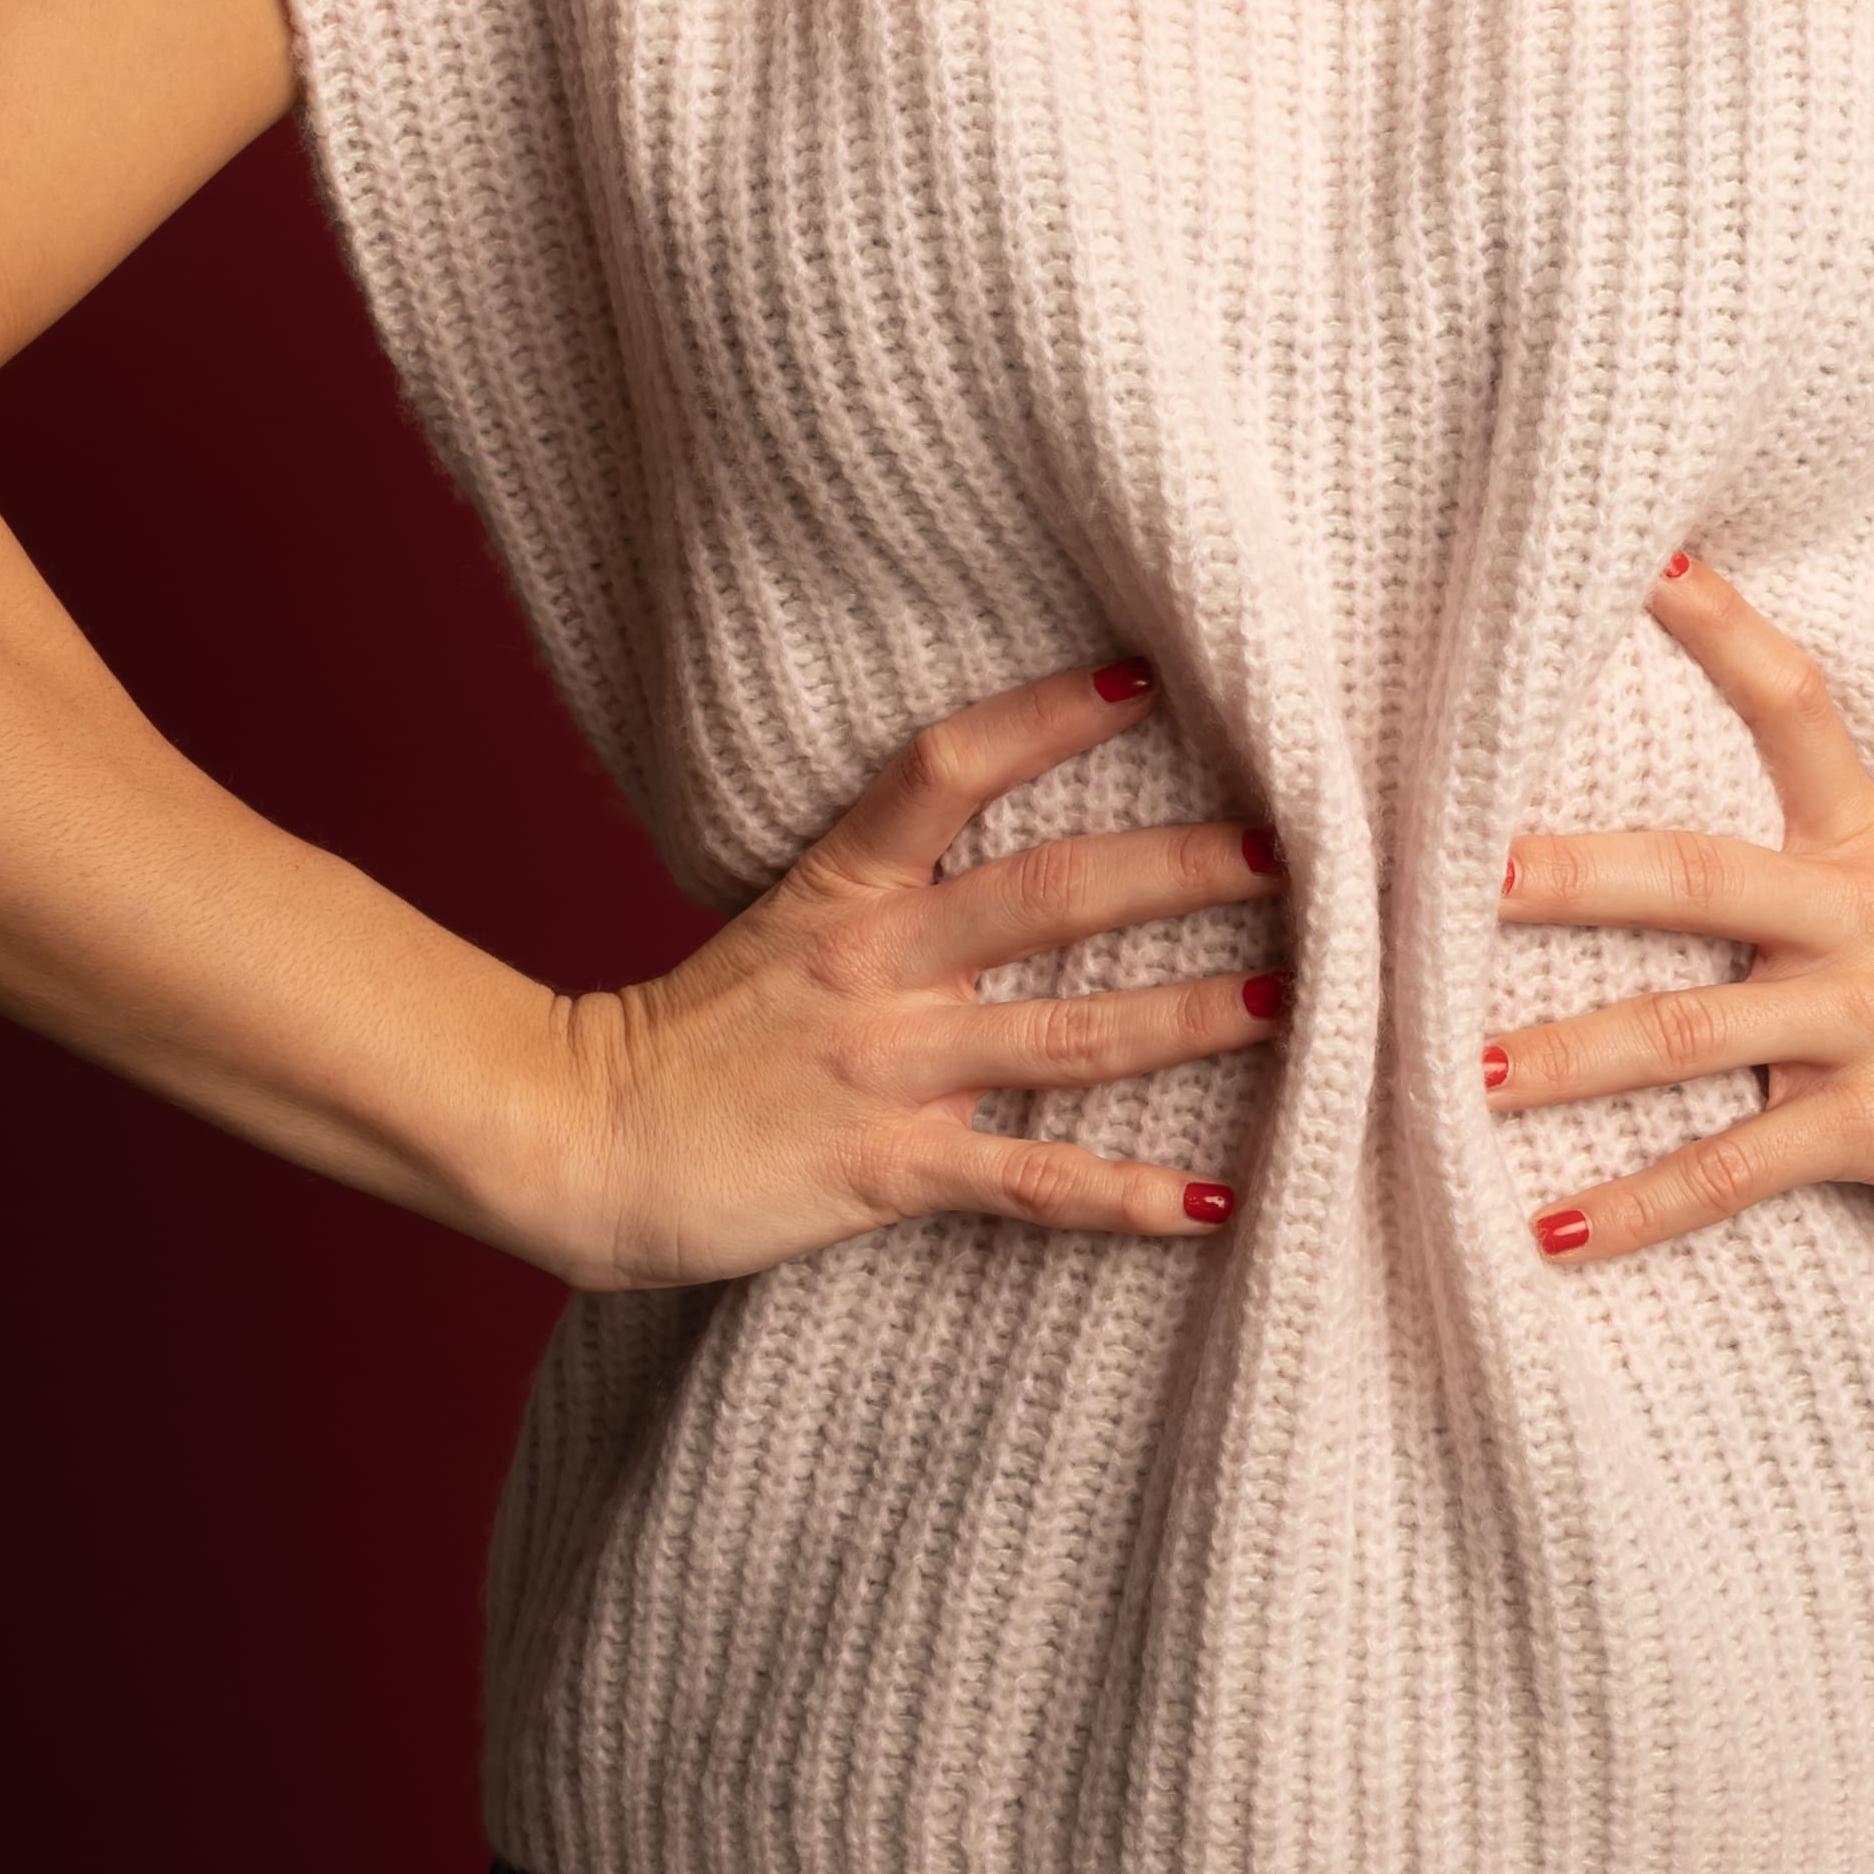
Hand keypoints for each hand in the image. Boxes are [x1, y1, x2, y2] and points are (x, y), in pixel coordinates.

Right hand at [529, 654, 1287, 1290]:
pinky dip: (1125, 1197)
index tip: (1143, 674)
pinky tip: (1214, 1199)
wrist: (576, 1139)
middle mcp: (878, 966)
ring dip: (1190, 1018)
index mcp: (846, 886)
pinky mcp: (885, 1173)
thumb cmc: (696, 1030)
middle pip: (1051, 895)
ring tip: (1297, 1000)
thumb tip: (1031, 856)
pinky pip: (1028, 1184)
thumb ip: (896, 886)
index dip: (1044, 717)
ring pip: (1068, 1037)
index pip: (947, 769)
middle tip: (1295, 840)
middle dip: (1182, 866)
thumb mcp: (788, 922)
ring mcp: (886, 1069)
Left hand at [1489, 556, 1873, 1264]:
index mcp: (1856, 841)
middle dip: (1569, 878)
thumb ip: (1784, 855)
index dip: (1722, 628)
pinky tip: (1556, 1233)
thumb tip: (1632, 844)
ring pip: (1690, 1031)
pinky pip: (1736, 1167)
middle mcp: (1852, 917)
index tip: (1645, 560)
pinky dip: (1642, 1204)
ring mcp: (1864, 1021)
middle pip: (1694, 876)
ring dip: (1569, 1058)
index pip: (1792, 703)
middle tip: (1456, 873)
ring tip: (1465, 1077)